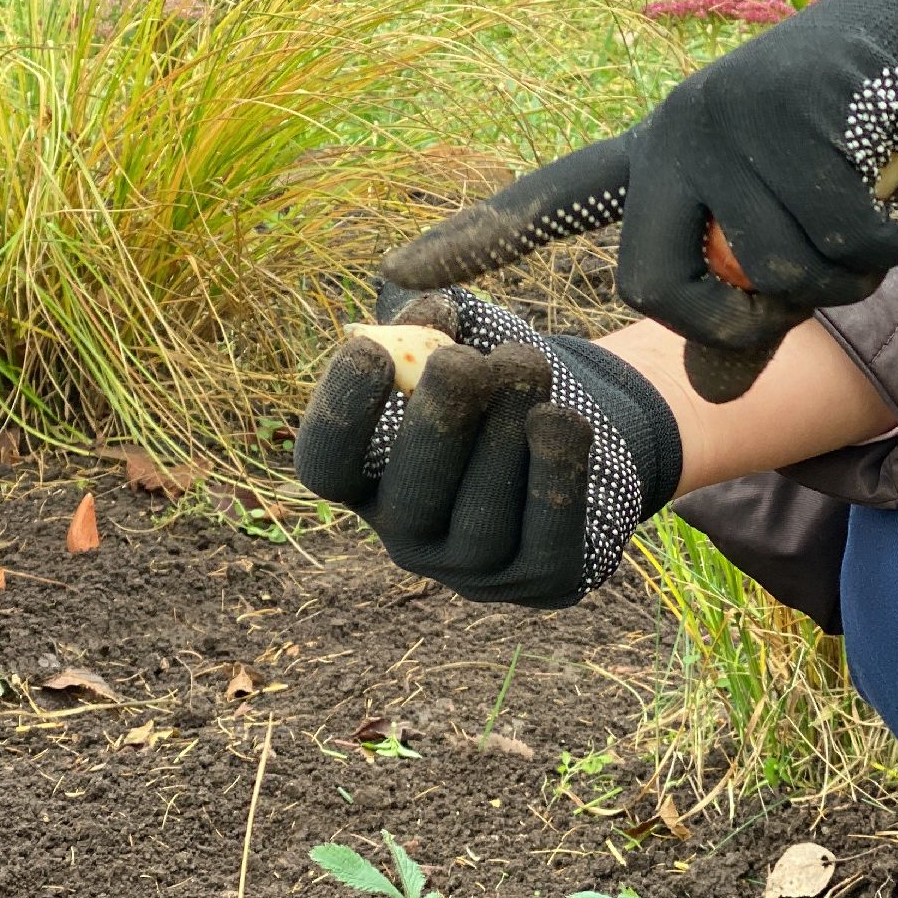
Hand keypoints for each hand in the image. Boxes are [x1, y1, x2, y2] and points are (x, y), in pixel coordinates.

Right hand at [293, 286, 682, 607]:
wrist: (570, 432)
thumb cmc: (494, 384)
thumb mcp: (461, 341)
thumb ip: (435, 321)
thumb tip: (432, 318)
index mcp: (368, 477)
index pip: (327, 466)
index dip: (339, 415)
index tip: (368, 352)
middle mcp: (408, 533)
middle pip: (411, 493)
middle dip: (439, 423)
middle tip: (462, 364)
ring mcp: (474, 567)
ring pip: (482, 511)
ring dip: (504, 433)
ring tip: (527, 366)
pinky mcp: (542, 579)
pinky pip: (546, 533)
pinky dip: (555, 472)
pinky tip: (561, 418)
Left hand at [380, 0, 897, 402]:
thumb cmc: (848, 146)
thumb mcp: (782, 228)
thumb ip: (739, 314)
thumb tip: (709, 399)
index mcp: (659, 155)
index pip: (555, 201)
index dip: (479, 239)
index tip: (400, 272)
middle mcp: (679, 132)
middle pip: (658, 285)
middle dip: (734, 321)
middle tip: (796, 293)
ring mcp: (732, 122)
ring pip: (772, 274)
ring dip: (845, 272)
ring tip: (874, 209)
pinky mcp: (802, 117)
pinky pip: (845, 242)